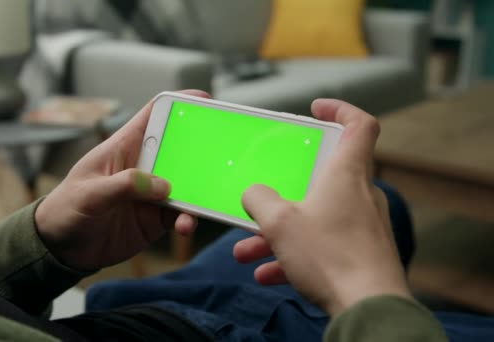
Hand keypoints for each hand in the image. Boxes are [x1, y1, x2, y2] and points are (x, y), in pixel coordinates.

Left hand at [35, 90, 208, 270]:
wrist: (62, 250)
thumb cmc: (67, 209)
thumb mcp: (89, 193)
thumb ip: (123, 185)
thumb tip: (163, 185)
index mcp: (125, 147)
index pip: (153, 115)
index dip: (177, 103)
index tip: (204, 100)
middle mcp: (144, 166)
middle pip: (180, 148)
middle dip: (202, 149)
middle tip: (223, 154)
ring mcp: (153, 192)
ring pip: (187, 183)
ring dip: (199, 190)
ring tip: (202, 202)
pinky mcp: (157, 217)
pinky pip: (183, 213)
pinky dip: (190, 218)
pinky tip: (185, 226)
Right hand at [233, 99, 411, 315]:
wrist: (367, 308)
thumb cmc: (330, 257)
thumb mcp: (279, 222)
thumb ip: (259, 200)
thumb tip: (253, 193)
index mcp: (347, 174)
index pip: (360, 125)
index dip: (340, 109)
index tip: (316, 109)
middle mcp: (360, 195)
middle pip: (321, 179)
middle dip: (282, 193)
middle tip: (261, 200)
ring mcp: (362, 226)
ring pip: (314, 218)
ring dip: (279, 233)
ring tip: (247, 251)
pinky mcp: (360, 254)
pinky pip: (322, 247)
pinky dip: (294, 256)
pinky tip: (267, 274)